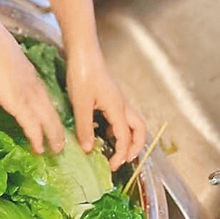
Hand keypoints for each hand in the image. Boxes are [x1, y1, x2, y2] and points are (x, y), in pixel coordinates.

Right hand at [0, 29, 64, 154]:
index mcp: (31, 78)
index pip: (45, 100)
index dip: (50, 113)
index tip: (54, 123)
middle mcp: (35, 89)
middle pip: (51, 112)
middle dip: (57, 129)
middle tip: (62, 143)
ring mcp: (29, 97)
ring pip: (47, 121)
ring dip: (53, 137)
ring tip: (57, 150)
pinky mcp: (19, 104)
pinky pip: (32, 125)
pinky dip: (37, 138)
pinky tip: (40, 149)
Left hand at [65, 45, 145, 170]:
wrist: (83, 51)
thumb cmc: (82, 74)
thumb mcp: (80, 103)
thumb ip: (85, 128)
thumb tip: (89, 149)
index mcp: (117, 108)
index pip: (125, 137)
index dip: (121, 154)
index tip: (112, 167)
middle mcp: (122, 104)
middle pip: (139, 130)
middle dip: (135, 148)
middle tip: (122, 161)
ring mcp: (118, 99)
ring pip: (132, 123)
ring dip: (127, 138)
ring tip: (113, 149)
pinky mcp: (111, 95)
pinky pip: (121, 116)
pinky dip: (117, 128)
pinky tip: (101, 131)